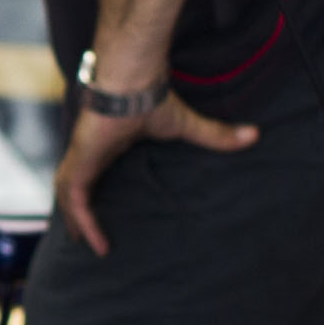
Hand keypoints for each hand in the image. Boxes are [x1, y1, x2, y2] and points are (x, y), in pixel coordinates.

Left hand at [53, 86, 255, 253]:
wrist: (130, 80)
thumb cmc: (152, 97)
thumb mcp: (187, 126)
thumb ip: (216, 135)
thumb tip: (255, 135)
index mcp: (107, 144)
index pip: (93, 173)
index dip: (94, 192)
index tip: (102, 211)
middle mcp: (91, 152)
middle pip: (74, 187)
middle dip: (75, 211)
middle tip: (83, 237)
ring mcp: (81, 158)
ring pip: (68, 196)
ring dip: (74, 220)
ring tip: (84, 243)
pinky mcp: (79, 163)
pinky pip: (75, 200)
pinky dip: (82, 221)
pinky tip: (93, 242)